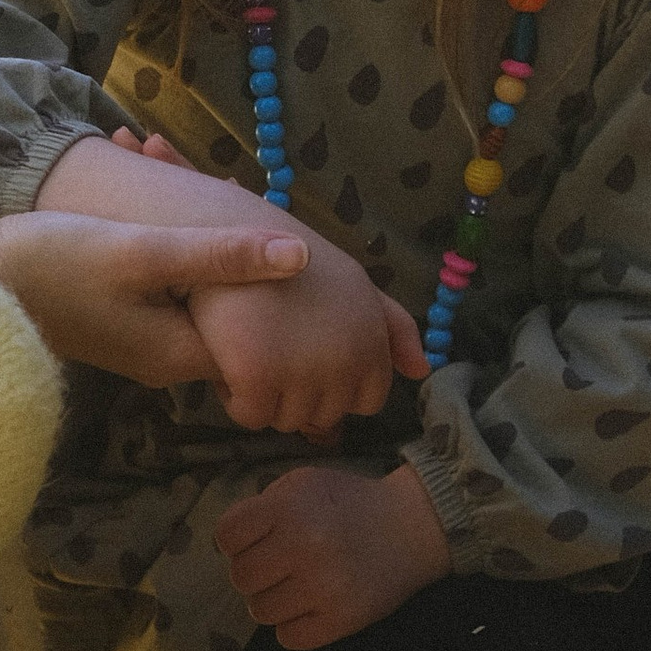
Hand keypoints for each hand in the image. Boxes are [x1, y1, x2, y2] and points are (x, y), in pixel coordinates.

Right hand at [34, 129, 422, 431]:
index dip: (295, 310)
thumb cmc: (53, 268)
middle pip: (239, 328)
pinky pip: (176, 303)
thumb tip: (301, 257)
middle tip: (283, 232)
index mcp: (182, 353)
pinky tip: (189, 231)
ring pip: (207, 312)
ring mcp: (139, 346)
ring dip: (223, 272)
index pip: (264, 348)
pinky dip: (191, 271)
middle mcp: (167, 361)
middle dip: (260, 285)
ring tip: (240, 218)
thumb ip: (218, 255)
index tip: (322, 273)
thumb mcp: (141, 252)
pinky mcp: (117, 326)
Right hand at [185, 251, 424, 437]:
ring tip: (250, 352)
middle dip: (299, 395)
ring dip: (265, 399)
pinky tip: (229, 362)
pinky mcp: (257, 375)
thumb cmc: (293, 256)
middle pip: (323, 416)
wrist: (229, 230)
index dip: (334, 388)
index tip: (307, 360)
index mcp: (372, 342)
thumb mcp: (355, 285)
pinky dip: (236, 398)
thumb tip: (421, 370)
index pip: (366, 401)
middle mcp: (345, 361)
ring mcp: (302, 370)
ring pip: (286, 420)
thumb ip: (394, 327)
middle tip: (272, 351)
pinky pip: (251, 416)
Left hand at [215, 460, 451, 650]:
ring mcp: (322, 587)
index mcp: (289, 508)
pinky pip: (289, 638)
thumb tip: (233, 540)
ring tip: (296, 586)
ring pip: (261, 612)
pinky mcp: (341, 620)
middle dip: (254, 572)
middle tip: (277, 567)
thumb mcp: (304, 483)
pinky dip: (294, 626)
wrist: (413, 526)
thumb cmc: (351, 502)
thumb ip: (265, 505)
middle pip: (240, 578)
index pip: (227, 536)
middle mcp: (302, 547)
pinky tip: (310, 607)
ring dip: (273, 601)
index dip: (235, 541)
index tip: (253, 542)